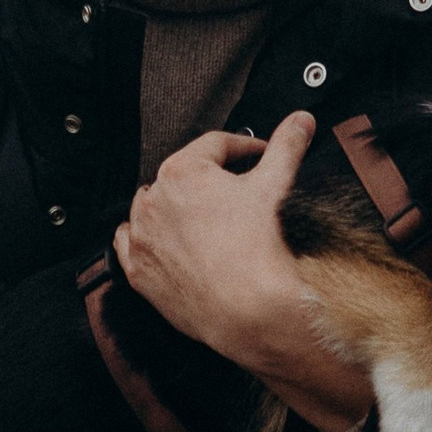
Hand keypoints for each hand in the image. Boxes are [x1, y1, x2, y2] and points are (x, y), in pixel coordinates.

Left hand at [117, 117, 374, 431]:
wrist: (248, 310)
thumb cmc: (257, 250)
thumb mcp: (275, 186)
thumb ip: (286, 146)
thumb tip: (300, 121)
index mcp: (183, 171)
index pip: (216, 145)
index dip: (245, 147)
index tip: (260, 155)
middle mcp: (153, 199)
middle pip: (184, 176)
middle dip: (211, 180)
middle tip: (238, 191)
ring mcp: (142, 237)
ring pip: (154, 208)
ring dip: (175, 207)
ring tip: (206, 218)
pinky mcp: (139, 271)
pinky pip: (131, 244)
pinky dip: (148, 239)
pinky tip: (169, 242)